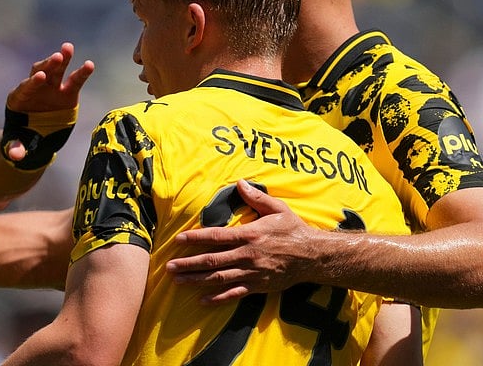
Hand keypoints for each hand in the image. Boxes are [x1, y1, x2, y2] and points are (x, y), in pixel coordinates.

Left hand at [4, 42, 93, 159]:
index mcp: (19, 98)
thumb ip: (16, 148)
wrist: (35, 139)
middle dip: (48, 65)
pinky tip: (89, 65)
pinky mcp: (67, 92)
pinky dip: (82, 73)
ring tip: (68, 48)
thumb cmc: (22, 139)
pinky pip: (75, 80)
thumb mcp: (16, 145)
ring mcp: (52, 88)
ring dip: (62, 59)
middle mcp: (36, 89)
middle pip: (40, 72)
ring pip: (56, 70)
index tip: (40, 77)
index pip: (26, 87)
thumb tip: (17, 156)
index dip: (33, 82)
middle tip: (57, 57)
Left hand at [166, 179, 316, 302]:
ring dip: (196, 280)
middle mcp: (247, 255)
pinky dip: (217, 298)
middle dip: (188, 264)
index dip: (196, 238)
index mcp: (249, 235)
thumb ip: (256, 197)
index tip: (178, 240)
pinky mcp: (257, 286)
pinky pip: (234, 293)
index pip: (216, 237)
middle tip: (169, 266)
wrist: (313, 257)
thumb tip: (239, 183)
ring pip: (218, 278)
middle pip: (212, 260)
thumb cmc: (294, 230)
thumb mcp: (277, 209)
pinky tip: (201, 300)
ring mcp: (251, 273)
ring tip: (177, 281)